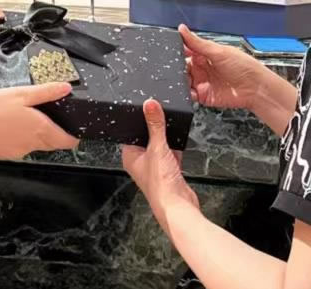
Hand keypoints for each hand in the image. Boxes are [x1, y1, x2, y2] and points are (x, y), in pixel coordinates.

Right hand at [0, 82, 79, 158]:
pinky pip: (22, 146)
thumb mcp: (21, 94)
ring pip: (37, 144)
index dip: (73, 135)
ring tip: (25, 116)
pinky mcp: (8, 153)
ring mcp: (20, 151)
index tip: (74, 127)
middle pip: (54, 143)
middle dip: (56, 132)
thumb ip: (46, 92)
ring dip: (37, 133)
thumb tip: (66, 88)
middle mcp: (33, 144)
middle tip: (50, 115)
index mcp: (41, 128)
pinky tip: (10, 124)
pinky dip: (22, 137)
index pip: (67, 141)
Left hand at [122, 99, 199, 231]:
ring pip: (160, 145)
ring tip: (172, 128)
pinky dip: (176, 148)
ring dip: (166, 138)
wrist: (178, 206)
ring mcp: (155, 167)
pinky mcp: (168, 171)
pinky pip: (171, 153)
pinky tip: (180, 142)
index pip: (131, 132)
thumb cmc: (160, 185)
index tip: (146, 107)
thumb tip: (150, 105)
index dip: (138, 120)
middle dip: (155, 128)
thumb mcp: (157, 147)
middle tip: (161, 114)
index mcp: (130, 156)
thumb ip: (155, 124)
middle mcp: (140, 162)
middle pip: (147, 137)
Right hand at [181, 24, 268, 110]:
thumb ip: (198, 43)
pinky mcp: (204, 96)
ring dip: (180, 80)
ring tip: (184, 78)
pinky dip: (185, 93)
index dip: (178, 50)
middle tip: (179, 66)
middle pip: (182, 66)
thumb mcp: (219, 51)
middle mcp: (203, 68)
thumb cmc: (244, 67)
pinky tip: (188, 89)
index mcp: (206, 54)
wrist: (256, 88)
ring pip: (183, 81)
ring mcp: (203, 82)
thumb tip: (182, 29)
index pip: (186, 50)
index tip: (171, 50)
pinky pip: (189, 95)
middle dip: (178, 67)